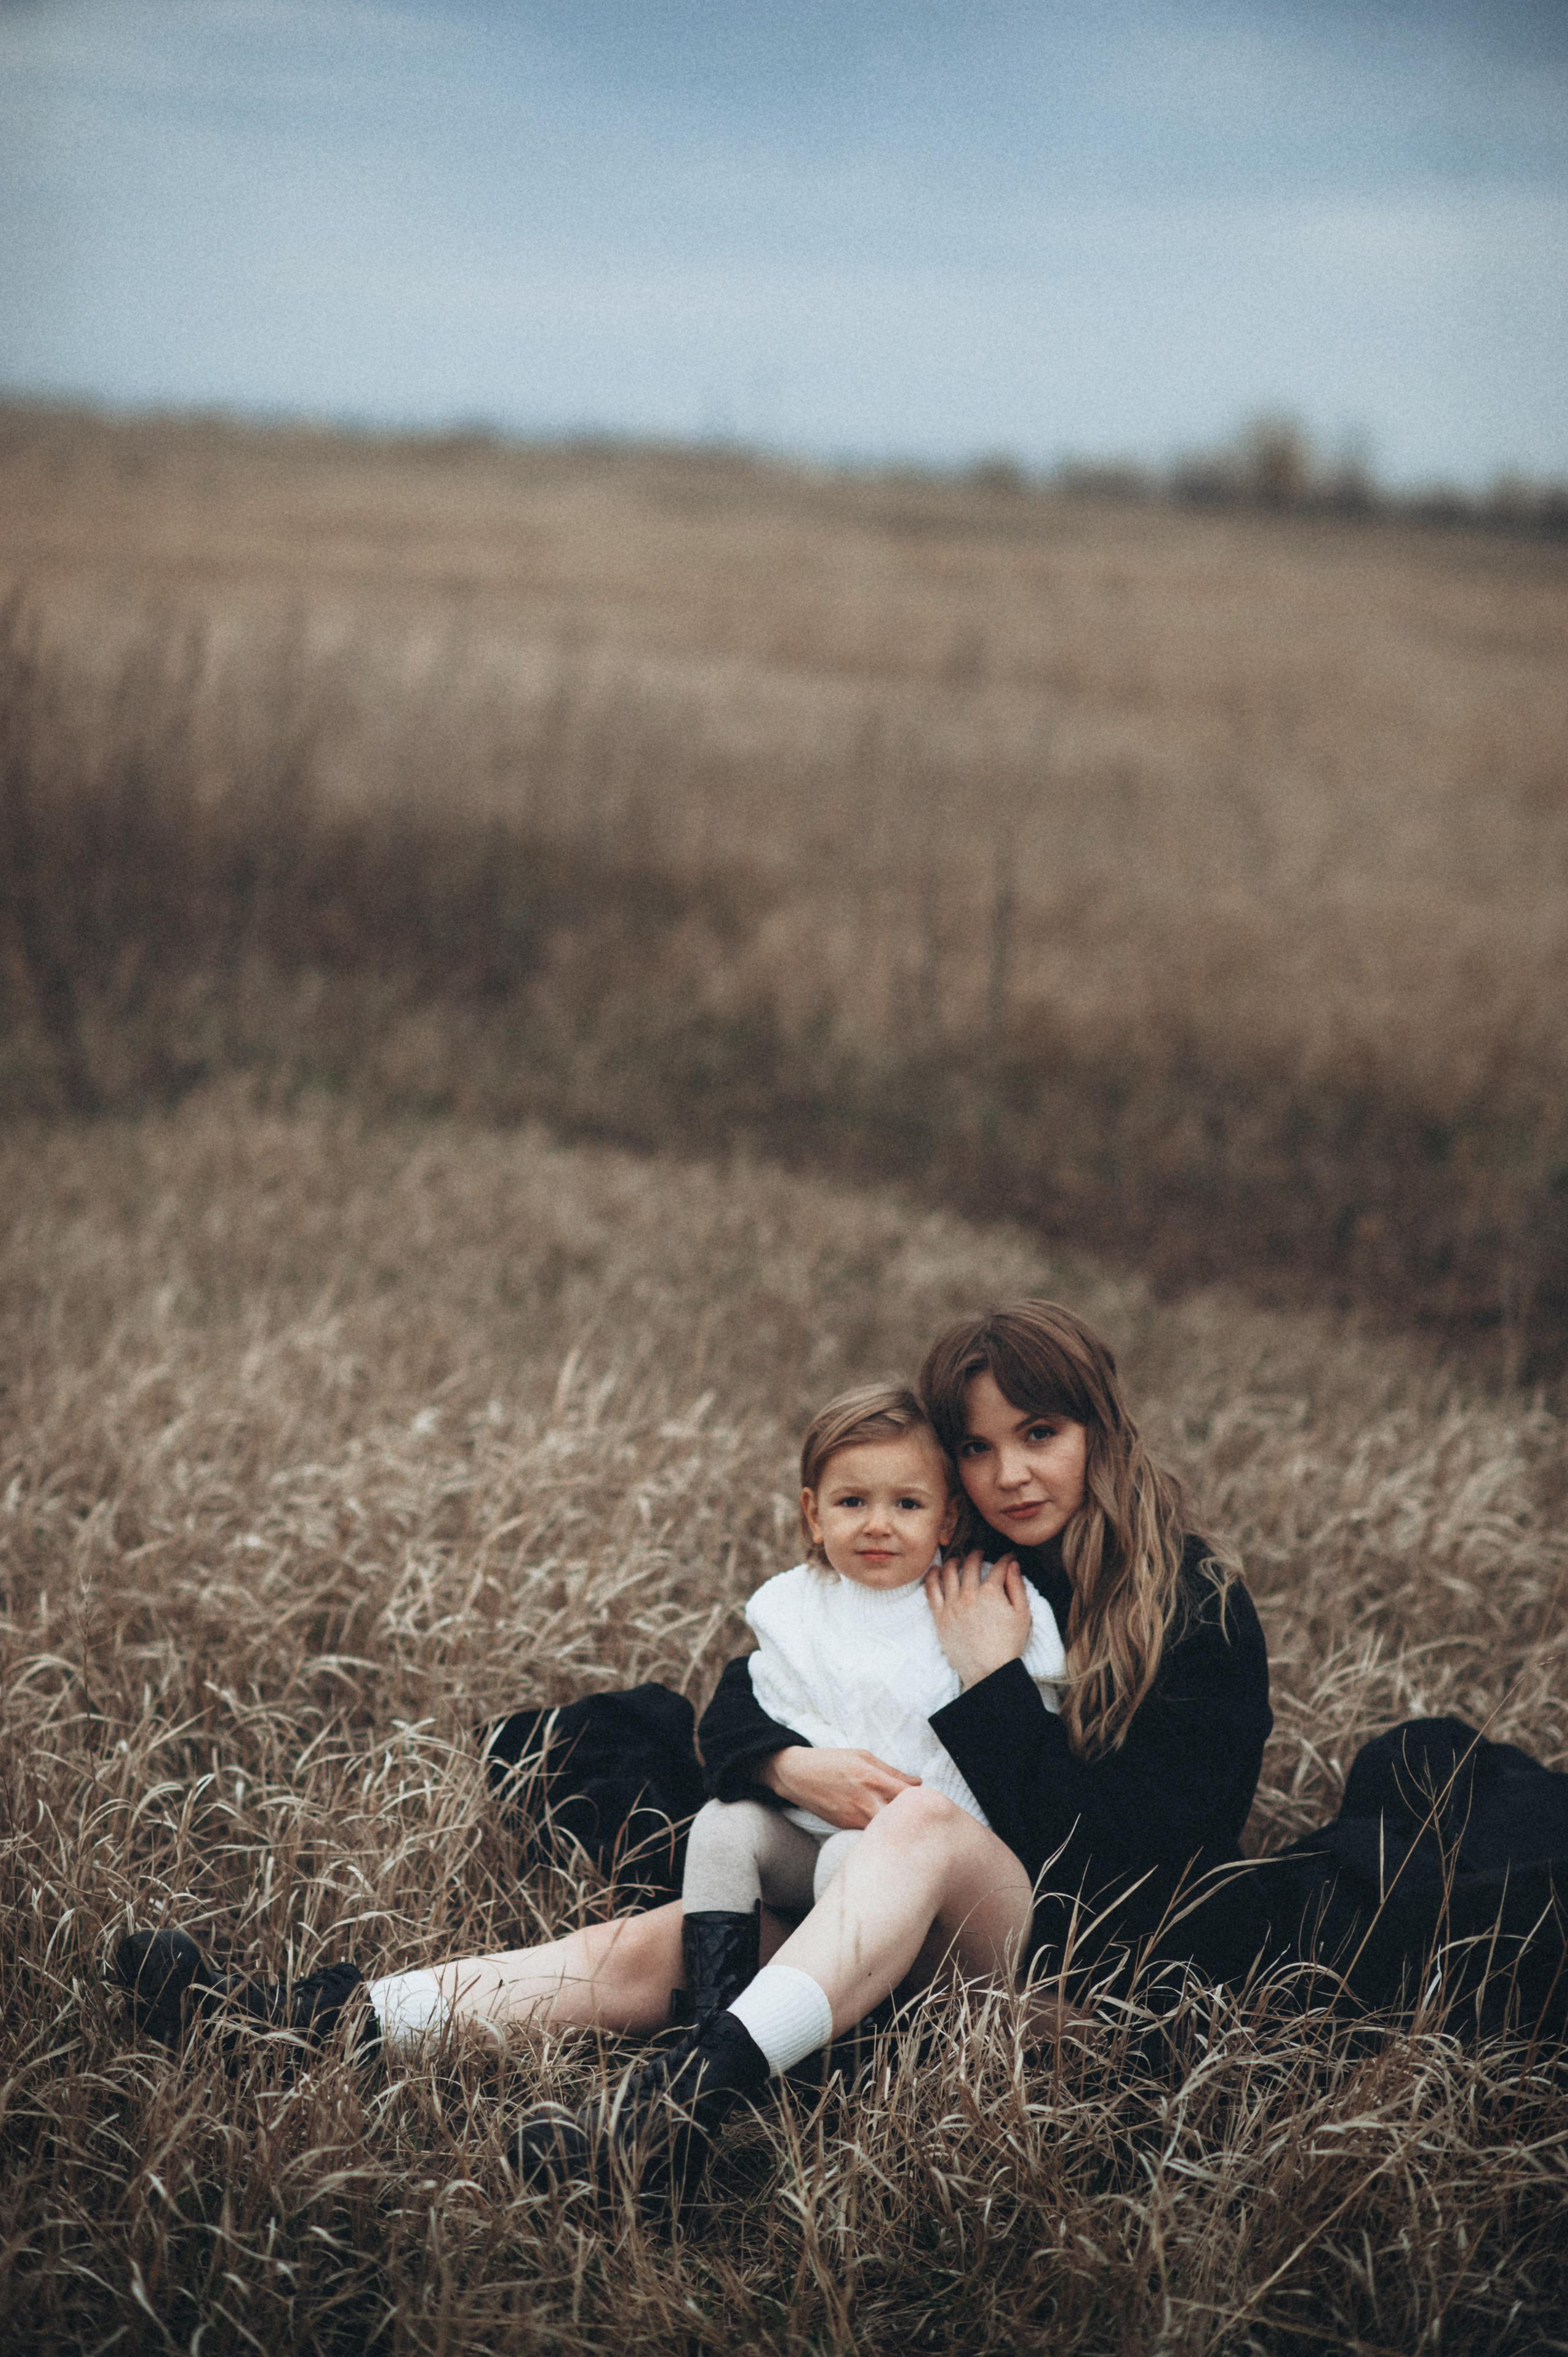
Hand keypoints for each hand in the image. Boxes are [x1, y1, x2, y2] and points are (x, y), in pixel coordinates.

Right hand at [757, 1745, 919, 1827]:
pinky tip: (885, 1830)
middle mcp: (865, 1800)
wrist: (797, 1776)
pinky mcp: (846, 1829)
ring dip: (897, 1829)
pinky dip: (880, 1833)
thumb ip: (892, 1771)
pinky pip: (870, 1834)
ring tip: (903, 1825)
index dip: (922, 1801)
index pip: (908, 1796)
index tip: (928, 1802)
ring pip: (886, 1831)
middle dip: (912, 1820)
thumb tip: (917, 1783)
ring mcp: (855, 1818)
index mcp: (872, 1778)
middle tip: (920, 1819)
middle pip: (900, 1819)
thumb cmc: (831, 1761)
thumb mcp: (863, 1756)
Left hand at [925, 1550, 1031, 1688]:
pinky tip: (936, 1569)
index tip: (1008, 1557)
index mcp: (991, 1592)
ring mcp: (952, 1604)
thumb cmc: (1008, 1645)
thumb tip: (1012, 1564)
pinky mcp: (939, 1616)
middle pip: (971, 1563)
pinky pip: (931, 1589)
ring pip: (948, 1571)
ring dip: (954, 1560)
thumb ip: (1017, 1587)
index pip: (999, 1566)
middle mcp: (969, 1594)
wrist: (988, 1671)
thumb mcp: (1022, 1615)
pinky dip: (933, 1575)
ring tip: (958, 1559)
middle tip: (980, 1553)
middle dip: (977, 1554)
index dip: (1005, 1558)